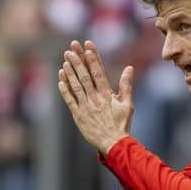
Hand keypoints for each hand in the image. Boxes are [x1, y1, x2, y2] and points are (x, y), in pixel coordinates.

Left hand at [58, 40, 134, 155]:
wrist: (113, 143)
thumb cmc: (121, 124)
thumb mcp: (128, 104)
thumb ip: (126, 85)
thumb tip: (129, 68)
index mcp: (107, 95)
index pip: (99, 72)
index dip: (92, 59)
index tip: (87, 46)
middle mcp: (95, 99)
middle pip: (85, 76)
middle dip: (78, 61)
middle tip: (71, 48)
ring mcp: (85, 106)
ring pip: (76, 86)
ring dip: (70, 72)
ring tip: (65, 60)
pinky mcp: (78, 115)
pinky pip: (69, 100)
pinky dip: (65, 89)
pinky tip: (61, 79)